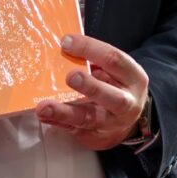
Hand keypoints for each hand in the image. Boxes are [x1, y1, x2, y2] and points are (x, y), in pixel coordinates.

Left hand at [35, 33, 148, 150]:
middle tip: (70, 76)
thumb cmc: (116, 86)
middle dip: (90, 86)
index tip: (66, 41)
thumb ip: (95, 59)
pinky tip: (43, 115)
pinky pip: (73, 129)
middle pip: (112, 96)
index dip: (90, 49)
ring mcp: (111, 123)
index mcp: (133, 77)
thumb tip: (65, 43)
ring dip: (65, 112)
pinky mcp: (94, 136)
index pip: (114, 59)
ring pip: (89, 118)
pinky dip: (56, 121)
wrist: (127, 121)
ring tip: (44, 106)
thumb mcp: (115, 70)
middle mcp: (126, 103)